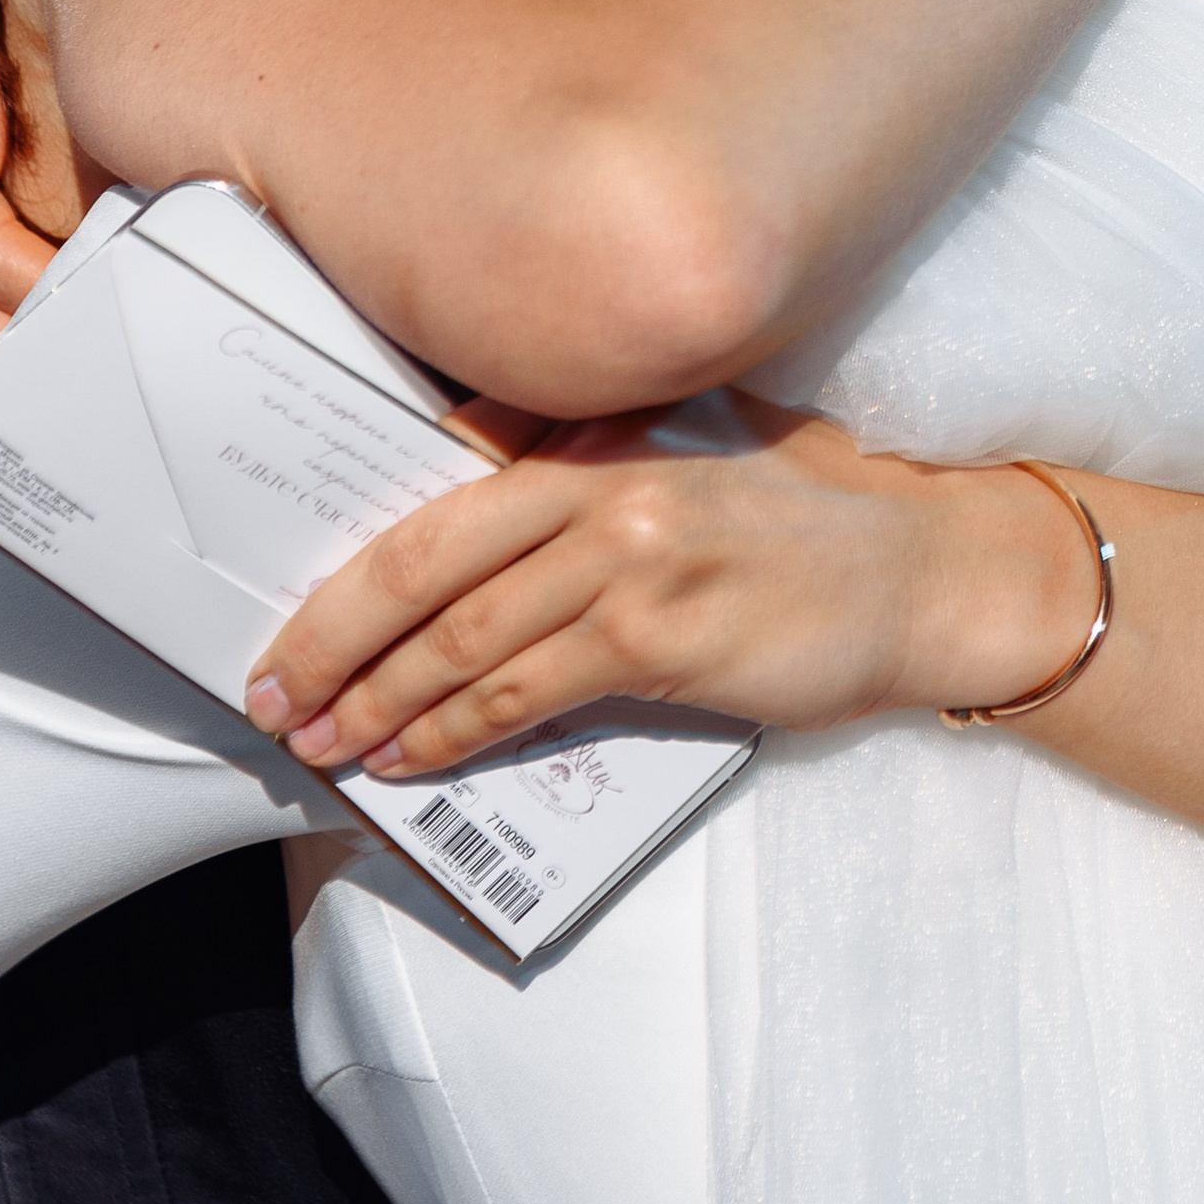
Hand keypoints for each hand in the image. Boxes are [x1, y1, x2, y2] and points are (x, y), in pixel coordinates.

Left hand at [243, 398, 1096, 779]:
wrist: (926, 571)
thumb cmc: (815, 521)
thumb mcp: (696, 459)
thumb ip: (593, 462)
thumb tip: (471, 482)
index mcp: (603, 445)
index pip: (441, 507)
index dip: (352, 579)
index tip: (293, 632)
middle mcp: (607, 488)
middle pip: (426, 569)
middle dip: (334, 644)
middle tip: (277, 700)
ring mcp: (636, 560)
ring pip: (466, 640)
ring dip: (379, 704)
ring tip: (328, 744)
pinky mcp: (667, 635)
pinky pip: (530, 692)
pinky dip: (455, 730)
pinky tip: (414, 757)